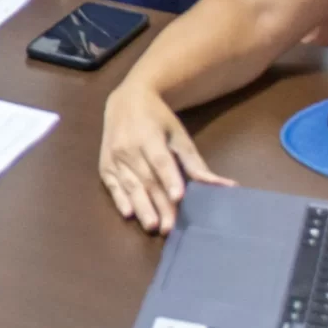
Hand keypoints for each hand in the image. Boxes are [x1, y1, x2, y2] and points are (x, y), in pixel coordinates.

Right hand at [98, 84, 233, 233]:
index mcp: (149, 135)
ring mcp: (114, 157)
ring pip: (129, 185)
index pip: (160, 160)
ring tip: (152, 226)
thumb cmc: (158, 118)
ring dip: (141, 207)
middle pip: (146, 178)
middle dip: (158, 204)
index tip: (178, 198)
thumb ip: (195, 162)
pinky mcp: (105, 165)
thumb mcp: (178, 134)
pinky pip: (112, 185)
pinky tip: (128, 213)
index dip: (169, 178)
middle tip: (169, 227)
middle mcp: (128, 147)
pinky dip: (119, 199)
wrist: (126, 100)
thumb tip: (223, 185)